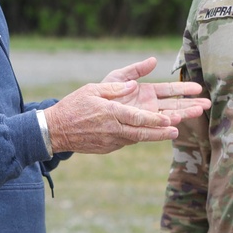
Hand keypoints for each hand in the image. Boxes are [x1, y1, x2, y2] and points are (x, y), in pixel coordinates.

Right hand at [43, 68, 208, 154]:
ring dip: (155, 136)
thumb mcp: (92, 89)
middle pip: (141, 132)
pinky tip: (150, 133)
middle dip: (161, 132)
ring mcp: (110, 140)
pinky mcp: (107, 147)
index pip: (137, 118)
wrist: (55, 131)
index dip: (155, 120)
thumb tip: (133, 85)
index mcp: (110, 113)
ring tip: (171, 133)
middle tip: (177, 131)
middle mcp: (112, 129)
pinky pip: (127, 141)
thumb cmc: (73, 105)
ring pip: (137, 139)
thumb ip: (114, 88)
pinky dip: (139, 137)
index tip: (170, 119)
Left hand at [102, 57, 210, 124]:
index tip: (198, 88)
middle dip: (190, 104)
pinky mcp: (138, 128)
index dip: (183, 89)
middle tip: (207, 104)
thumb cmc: (101, 93)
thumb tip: (153, 60)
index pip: (169, 90)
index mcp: (146, 92)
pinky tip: (177, 125)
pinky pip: (154, 127)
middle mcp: (148, 106)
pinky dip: (165, 126)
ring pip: (167, 116)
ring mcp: (144, 117)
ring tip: (199, 112)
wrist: (87, 112)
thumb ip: (135, 70)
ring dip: (183, 114)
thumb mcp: (117, 78)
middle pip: (173, 105)